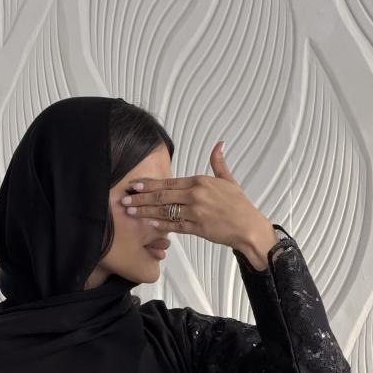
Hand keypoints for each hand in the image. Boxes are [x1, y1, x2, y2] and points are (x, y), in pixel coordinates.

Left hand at [119, 140, 276, 261]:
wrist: (248, 227)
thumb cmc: (239, 205)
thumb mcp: (228, 180)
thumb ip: (218, 162)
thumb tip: (219, 145)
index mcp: (200, 181)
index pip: (168, 182)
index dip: (148, 184)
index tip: (134, 185)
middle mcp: (195, 195)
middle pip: (161, 196)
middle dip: (140, 198)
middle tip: (124, 200)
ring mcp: (195, 212)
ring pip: (164, 211)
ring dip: (145, 211)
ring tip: (130, 212)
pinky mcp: (197, 228)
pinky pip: (174, 225)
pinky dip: (160, 224)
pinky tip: (148, 223)